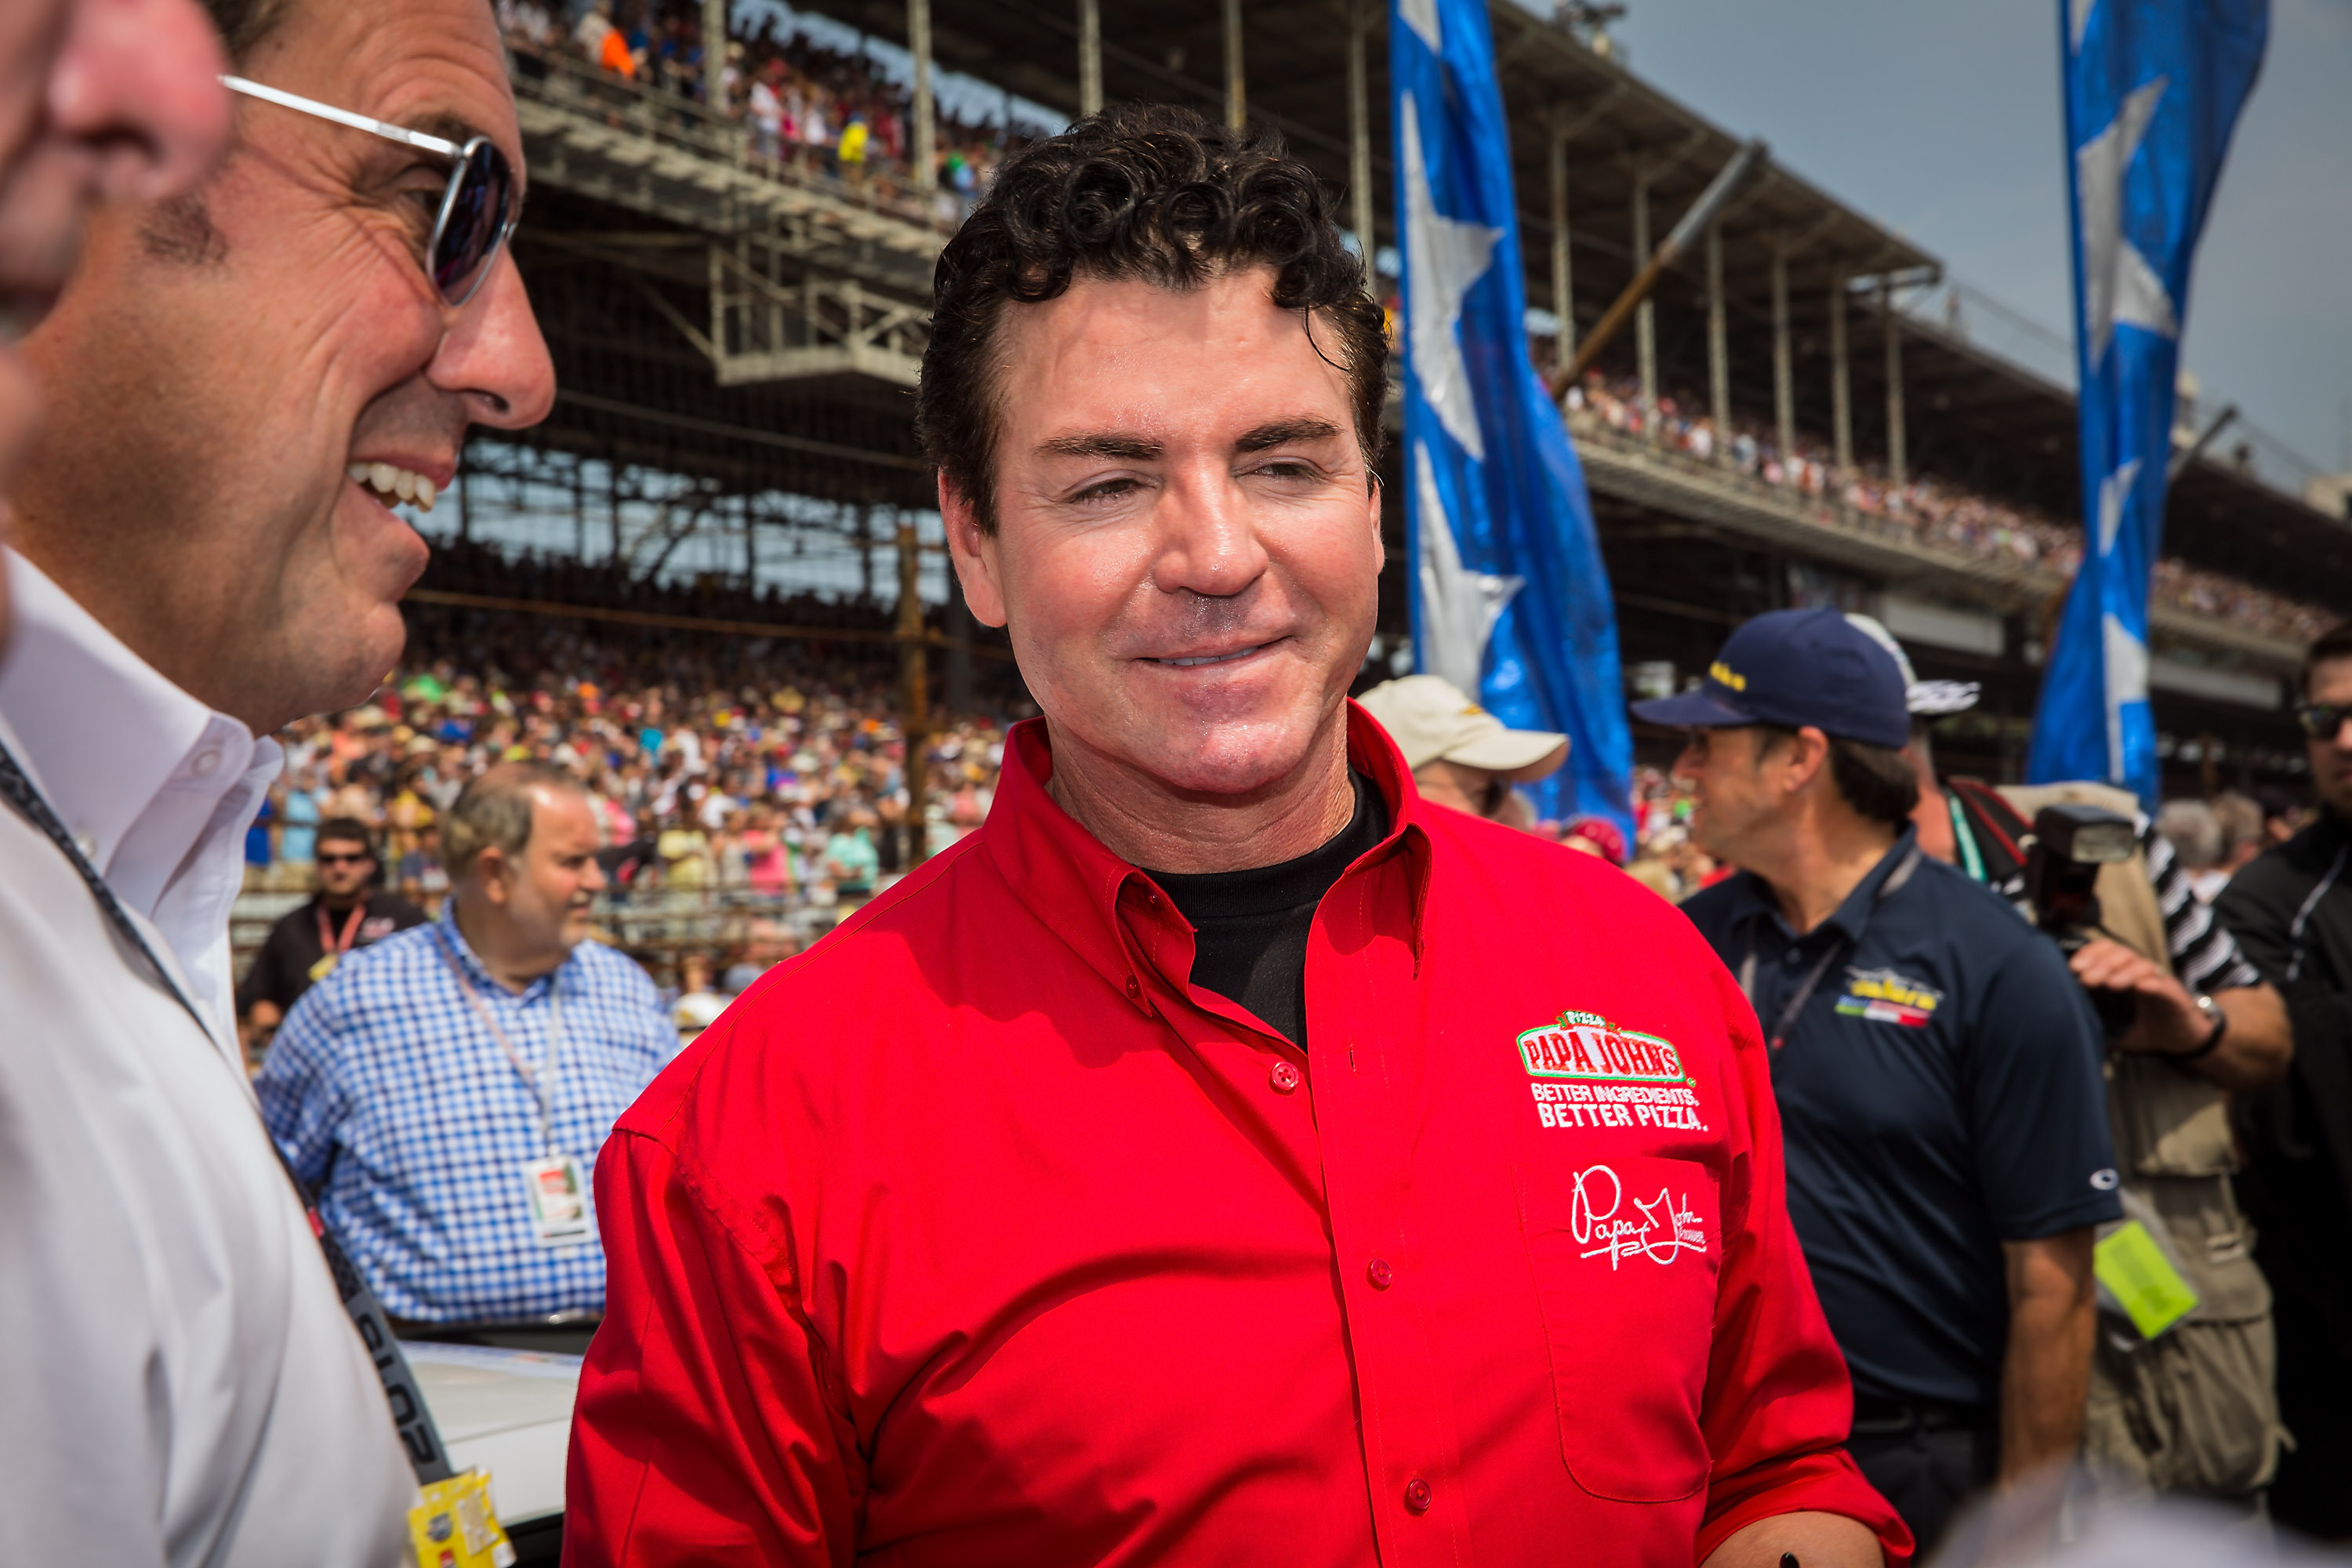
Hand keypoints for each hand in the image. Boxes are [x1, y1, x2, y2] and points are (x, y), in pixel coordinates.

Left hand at [2065, 938, 2209, 1057]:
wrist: (2177, 1041)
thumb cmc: (2139, 1028)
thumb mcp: (2109, 1023)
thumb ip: (2091, 1017)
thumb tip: (2062, 1020)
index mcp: (2121, 973)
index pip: (2105, 951)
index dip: (2090, 954)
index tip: (2073, 968)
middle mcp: (2139, 973)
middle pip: (2121, 954)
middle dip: (2101, 963)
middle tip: (2087, 978)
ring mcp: (2159, 982)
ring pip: (2142, 965)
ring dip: (2124, 972)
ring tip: (2110, 984)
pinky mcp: (2176, 996)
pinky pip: (2165, 984)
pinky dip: (2153, 983)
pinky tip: (2141, 987)